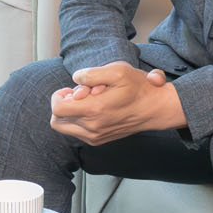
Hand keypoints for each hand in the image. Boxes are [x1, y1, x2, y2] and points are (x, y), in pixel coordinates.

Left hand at [49, 62, 182, 145]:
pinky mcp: (98, 140)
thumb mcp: (118, 71)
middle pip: (57, 120)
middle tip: (77, 95)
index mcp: (94, 110)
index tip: (71, 89)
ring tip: (85, 102)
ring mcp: (95, 137)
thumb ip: (91, 74)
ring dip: (69, 114)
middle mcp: (92, 128)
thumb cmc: (138, 89)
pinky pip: (76, 133)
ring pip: (65, 128)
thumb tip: (75, 79)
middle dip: (62, 105)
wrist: (155, 109)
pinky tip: (92, 110)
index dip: (58, 96)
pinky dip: (77, 121)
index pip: (57, 108)